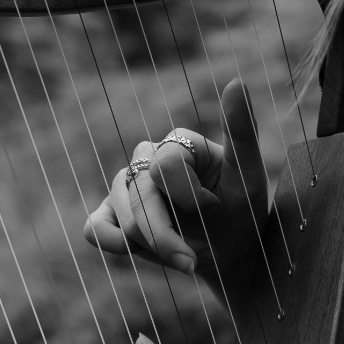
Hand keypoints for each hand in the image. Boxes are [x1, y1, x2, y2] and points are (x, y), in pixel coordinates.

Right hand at [83, 77, 266, 279]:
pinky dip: (110, 242)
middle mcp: (149, 157)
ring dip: (148, 244)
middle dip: (164, 234)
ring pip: (120, 213)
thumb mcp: (249, 177)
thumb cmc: (242, 215)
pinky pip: (94, 227)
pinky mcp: (113, 214)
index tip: (215, 211)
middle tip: (191, 261)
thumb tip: (236, 82)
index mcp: (179, 142)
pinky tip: (132, 253)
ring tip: (181, 260)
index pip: (165, 166)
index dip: (188, 198)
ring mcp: (128, 186)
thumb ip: (241, 133)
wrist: (230, 256)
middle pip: (138, 193)